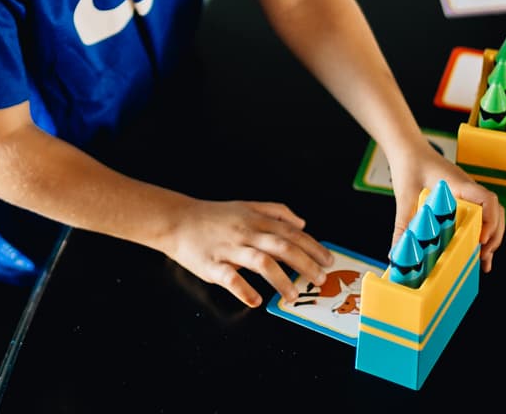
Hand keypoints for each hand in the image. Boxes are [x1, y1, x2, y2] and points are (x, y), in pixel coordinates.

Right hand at [158, 198, 334, 307]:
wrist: (177, 219)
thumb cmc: (213, 216)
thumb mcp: (246, 205)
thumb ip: (276, 211)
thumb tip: (302, 222)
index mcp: (255, 219)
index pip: (291, 233)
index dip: (312, 247)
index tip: (327, 261)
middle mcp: (246, 232)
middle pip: (282, 246)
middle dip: (305, 263)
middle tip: (319, 279)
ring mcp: (229, 249)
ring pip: (260, 261)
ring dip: (280, 279)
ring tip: (292, 295)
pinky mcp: (211, 264)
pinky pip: (230, 278)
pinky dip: (244, 290)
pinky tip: (255, 300)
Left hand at [387, 144, 504, 272]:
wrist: (408, 148)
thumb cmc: (409, 165)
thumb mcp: (404, 198)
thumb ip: (402, 226)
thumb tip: (396, 253)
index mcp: (458, 185)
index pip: (487, 200)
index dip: (490, 221)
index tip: (480, 239)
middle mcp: (468, 189)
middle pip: (495, 212)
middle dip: (493, 236)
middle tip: (482, 257)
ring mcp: (467, 193)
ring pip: (491, 215)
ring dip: (491, 236)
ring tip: (482, 259)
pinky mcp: (462, 198)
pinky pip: (479, 214)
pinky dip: (481, 230)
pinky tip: (474, 248)